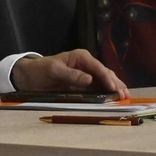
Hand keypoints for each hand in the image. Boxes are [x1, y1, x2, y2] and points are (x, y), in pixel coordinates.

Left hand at [12, 49, 128, 98]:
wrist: (30, 77)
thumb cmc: (40, 70)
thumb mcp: (54, 71)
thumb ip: (71, 75)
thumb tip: (90, 80)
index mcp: (81, 57)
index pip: (97, 67)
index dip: (106, 78)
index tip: (113, 88)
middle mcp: (87, 65)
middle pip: (105, 74)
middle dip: (116, 84)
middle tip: (124, 94)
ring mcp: (87, 75)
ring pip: (105, 81)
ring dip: (115, 88)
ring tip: (125, 96)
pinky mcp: (84, 85)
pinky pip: (98, 89)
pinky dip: (108, 93)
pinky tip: (115, 98)